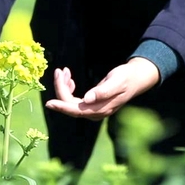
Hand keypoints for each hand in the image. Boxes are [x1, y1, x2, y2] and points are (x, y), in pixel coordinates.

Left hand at [44, 58, 160, 120]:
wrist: (136, 78)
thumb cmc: (127, 77)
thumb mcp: (116, 81)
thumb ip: (103, 91)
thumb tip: (87, 99)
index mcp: (101, 109)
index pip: (76, 110)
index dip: (62, 106)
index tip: (49, 103)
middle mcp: (95, 112)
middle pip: (70, 106)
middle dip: (61, 89)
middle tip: (59, 71)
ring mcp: (93, 109)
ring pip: (71, 102)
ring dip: (64, 88)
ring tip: (63, 71)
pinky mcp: (92, 104)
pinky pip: (74, 100)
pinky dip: (69, 89)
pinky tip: (70, 80)